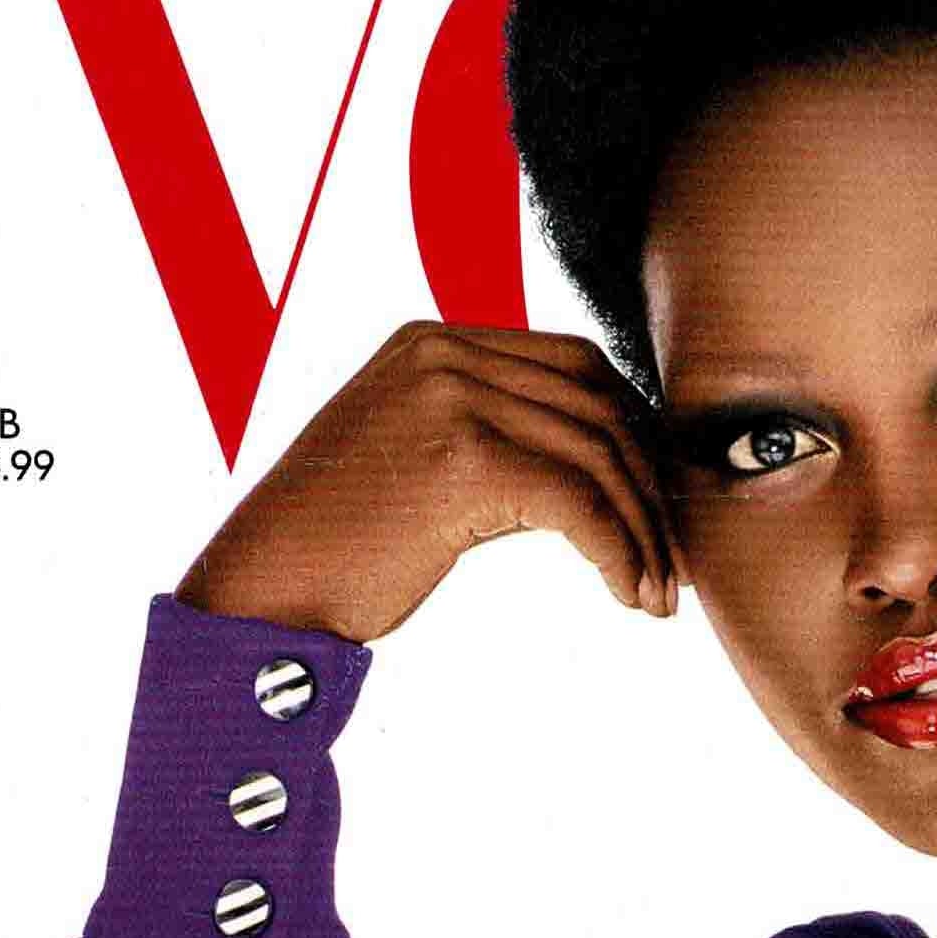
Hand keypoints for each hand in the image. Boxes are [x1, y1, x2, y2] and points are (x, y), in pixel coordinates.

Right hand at [176, 320, 679, 641]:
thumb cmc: (335, 547)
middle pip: (600, 405)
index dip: (635, 435)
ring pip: (599, 456)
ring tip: (656, 594)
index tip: (658, 505)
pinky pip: (579, 503)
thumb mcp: (415, 465)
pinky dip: (619, 552)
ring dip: (644, 533)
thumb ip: (491, 444)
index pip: (576, 365)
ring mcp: (452, 399)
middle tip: (672, 562)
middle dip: (652, 487)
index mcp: (433, 342)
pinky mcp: (464, 461)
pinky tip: (628, 595)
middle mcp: (444, 353)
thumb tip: (592, 484)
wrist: (265, 588)